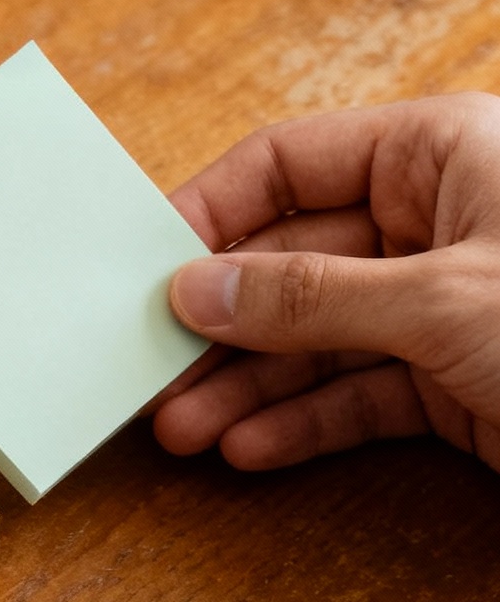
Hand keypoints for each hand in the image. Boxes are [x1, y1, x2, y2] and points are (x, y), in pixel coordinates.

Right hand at [155, 93, 499, 470]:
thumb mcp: (444, 299)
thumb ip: (315, 297)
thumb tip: (200, 292)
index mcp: (436, 155)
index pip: (289, 166)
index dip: (212, 217)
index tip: (147, 274)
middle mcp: (433, 221)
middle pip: (291, 263)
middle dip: (223, 325)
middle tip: (154, 371)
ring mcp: (440, 304)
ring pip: (318, 340)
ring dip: (247, 387)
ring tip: (183, 428)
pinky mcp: (454, 379)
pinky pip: (360, 394)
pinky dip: (304, 422)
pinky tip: (248, 446)